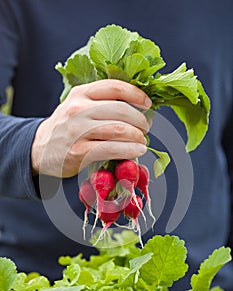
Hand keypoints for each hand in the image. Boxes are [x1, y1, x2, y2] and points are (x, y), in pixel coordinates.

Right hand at [31, 79, 151, 177]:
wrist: (40, 149)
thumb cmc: (66, 127)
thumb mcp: (78, 106)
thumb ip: (100, 102)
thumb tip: (136, 106)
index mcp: (81, 93)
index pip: (115, 87)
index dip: (137, 94)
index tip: (148, 104)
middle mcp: (78, 109)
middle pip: (121, 110)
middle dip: (140, 120)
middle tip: (146, 127)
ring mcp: (77, 130)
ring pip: (119, 129)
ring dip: (138, 136)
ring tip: (143, 141)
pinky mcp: (79, 151)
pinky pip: (112, 149)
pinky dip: (130, 150)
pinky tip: (137, 151)